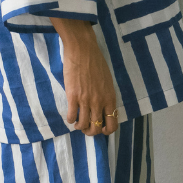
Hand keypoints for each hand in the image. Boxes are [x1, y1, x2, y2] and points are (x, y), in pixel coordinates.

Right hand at [50, 17, 118, 135]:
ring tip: (77, 123)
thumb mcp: (108, 81)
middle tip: (86, 127)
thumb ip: (106, 96)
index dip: (106, 131)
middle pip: (96, 128)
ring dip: (79, 127)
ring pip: (83, 125)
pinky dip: (70, 120)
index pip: (112, 125)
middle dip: (90, 132)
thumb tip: (103, 108)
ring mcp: (86, 100)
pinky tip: (70, 116)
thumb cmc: (96, 62)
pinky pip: (71, 116)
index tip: (100, 127)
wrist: (83, 50)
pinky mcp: (73, 96)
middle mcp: (99, 102)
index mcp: (110, 98)